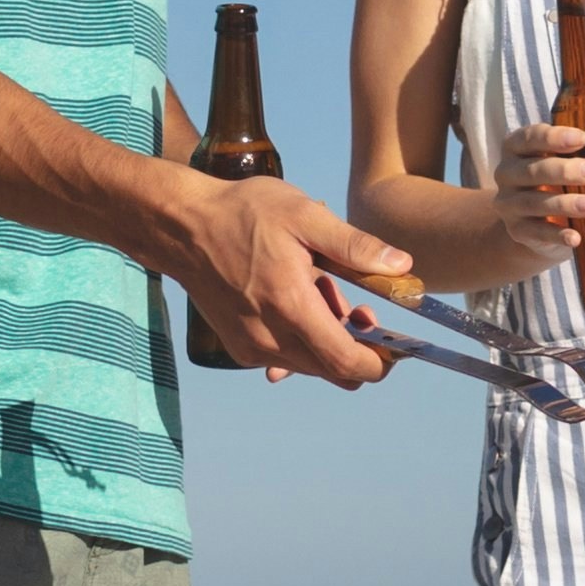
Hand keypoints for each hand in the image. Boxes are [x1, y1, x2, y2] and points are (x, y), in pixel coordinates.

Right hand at [162, 175, 408, 385]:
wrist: (182, 228)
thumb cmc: (242, 214)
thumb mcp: (305, 216)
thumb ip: (355, 246)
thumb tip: (402, 265)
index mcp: (291, 307)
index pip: (348, 362)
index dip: (380, 362)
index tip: (395, 346)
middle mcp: (270, 339)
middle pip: (334, 371)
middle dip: (359, 347)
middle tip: (360, 307)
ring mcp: (252, 348)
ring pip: (312, 366)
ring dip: (330, 341)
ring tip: (321, 292)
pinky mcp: (240, 349)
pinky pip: (286, 360)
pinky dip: (303, 342)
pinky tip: (296, 302)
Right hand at [489, 121, 584, 265]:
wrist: (540, 223)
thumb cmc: (563, 178)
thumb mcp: (578, 155)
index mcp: (518, 145)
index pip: (531, 137)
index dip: (554, 137)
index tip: (584, 138)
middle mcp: (507, 172)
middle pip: (533, 170)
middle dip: (567, 170)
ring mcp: (509, 203)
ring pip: (534, 202)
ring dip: (566, 203)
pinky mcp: (517, 231)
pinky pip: (535, 232)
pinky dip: (556, 235)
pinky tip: (576, 237)